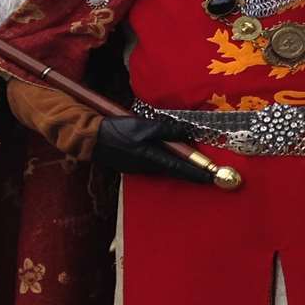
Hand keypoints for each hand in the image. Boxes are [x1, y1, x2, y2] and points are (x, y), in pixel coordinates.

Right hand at [94, 116, 214, 183]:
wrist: (92, 139)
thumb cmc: (119, 130)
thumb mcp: (144, 126)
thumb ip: (166, 130)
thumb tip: (186, 133)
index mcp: (151, 157)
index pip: (180, 168)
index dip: (197, 173)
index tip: (212, 178)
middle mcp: (147, 167)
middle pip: (174, 171)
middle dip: (191, 173)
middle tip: (209, 175)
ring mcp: (140, 168)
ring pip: (165, 168)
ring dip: (178, 167)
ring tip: (195, 167)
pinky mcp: (134, 166)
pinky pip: (155, 165)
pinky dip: (165, 162)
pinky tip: (171, 158)